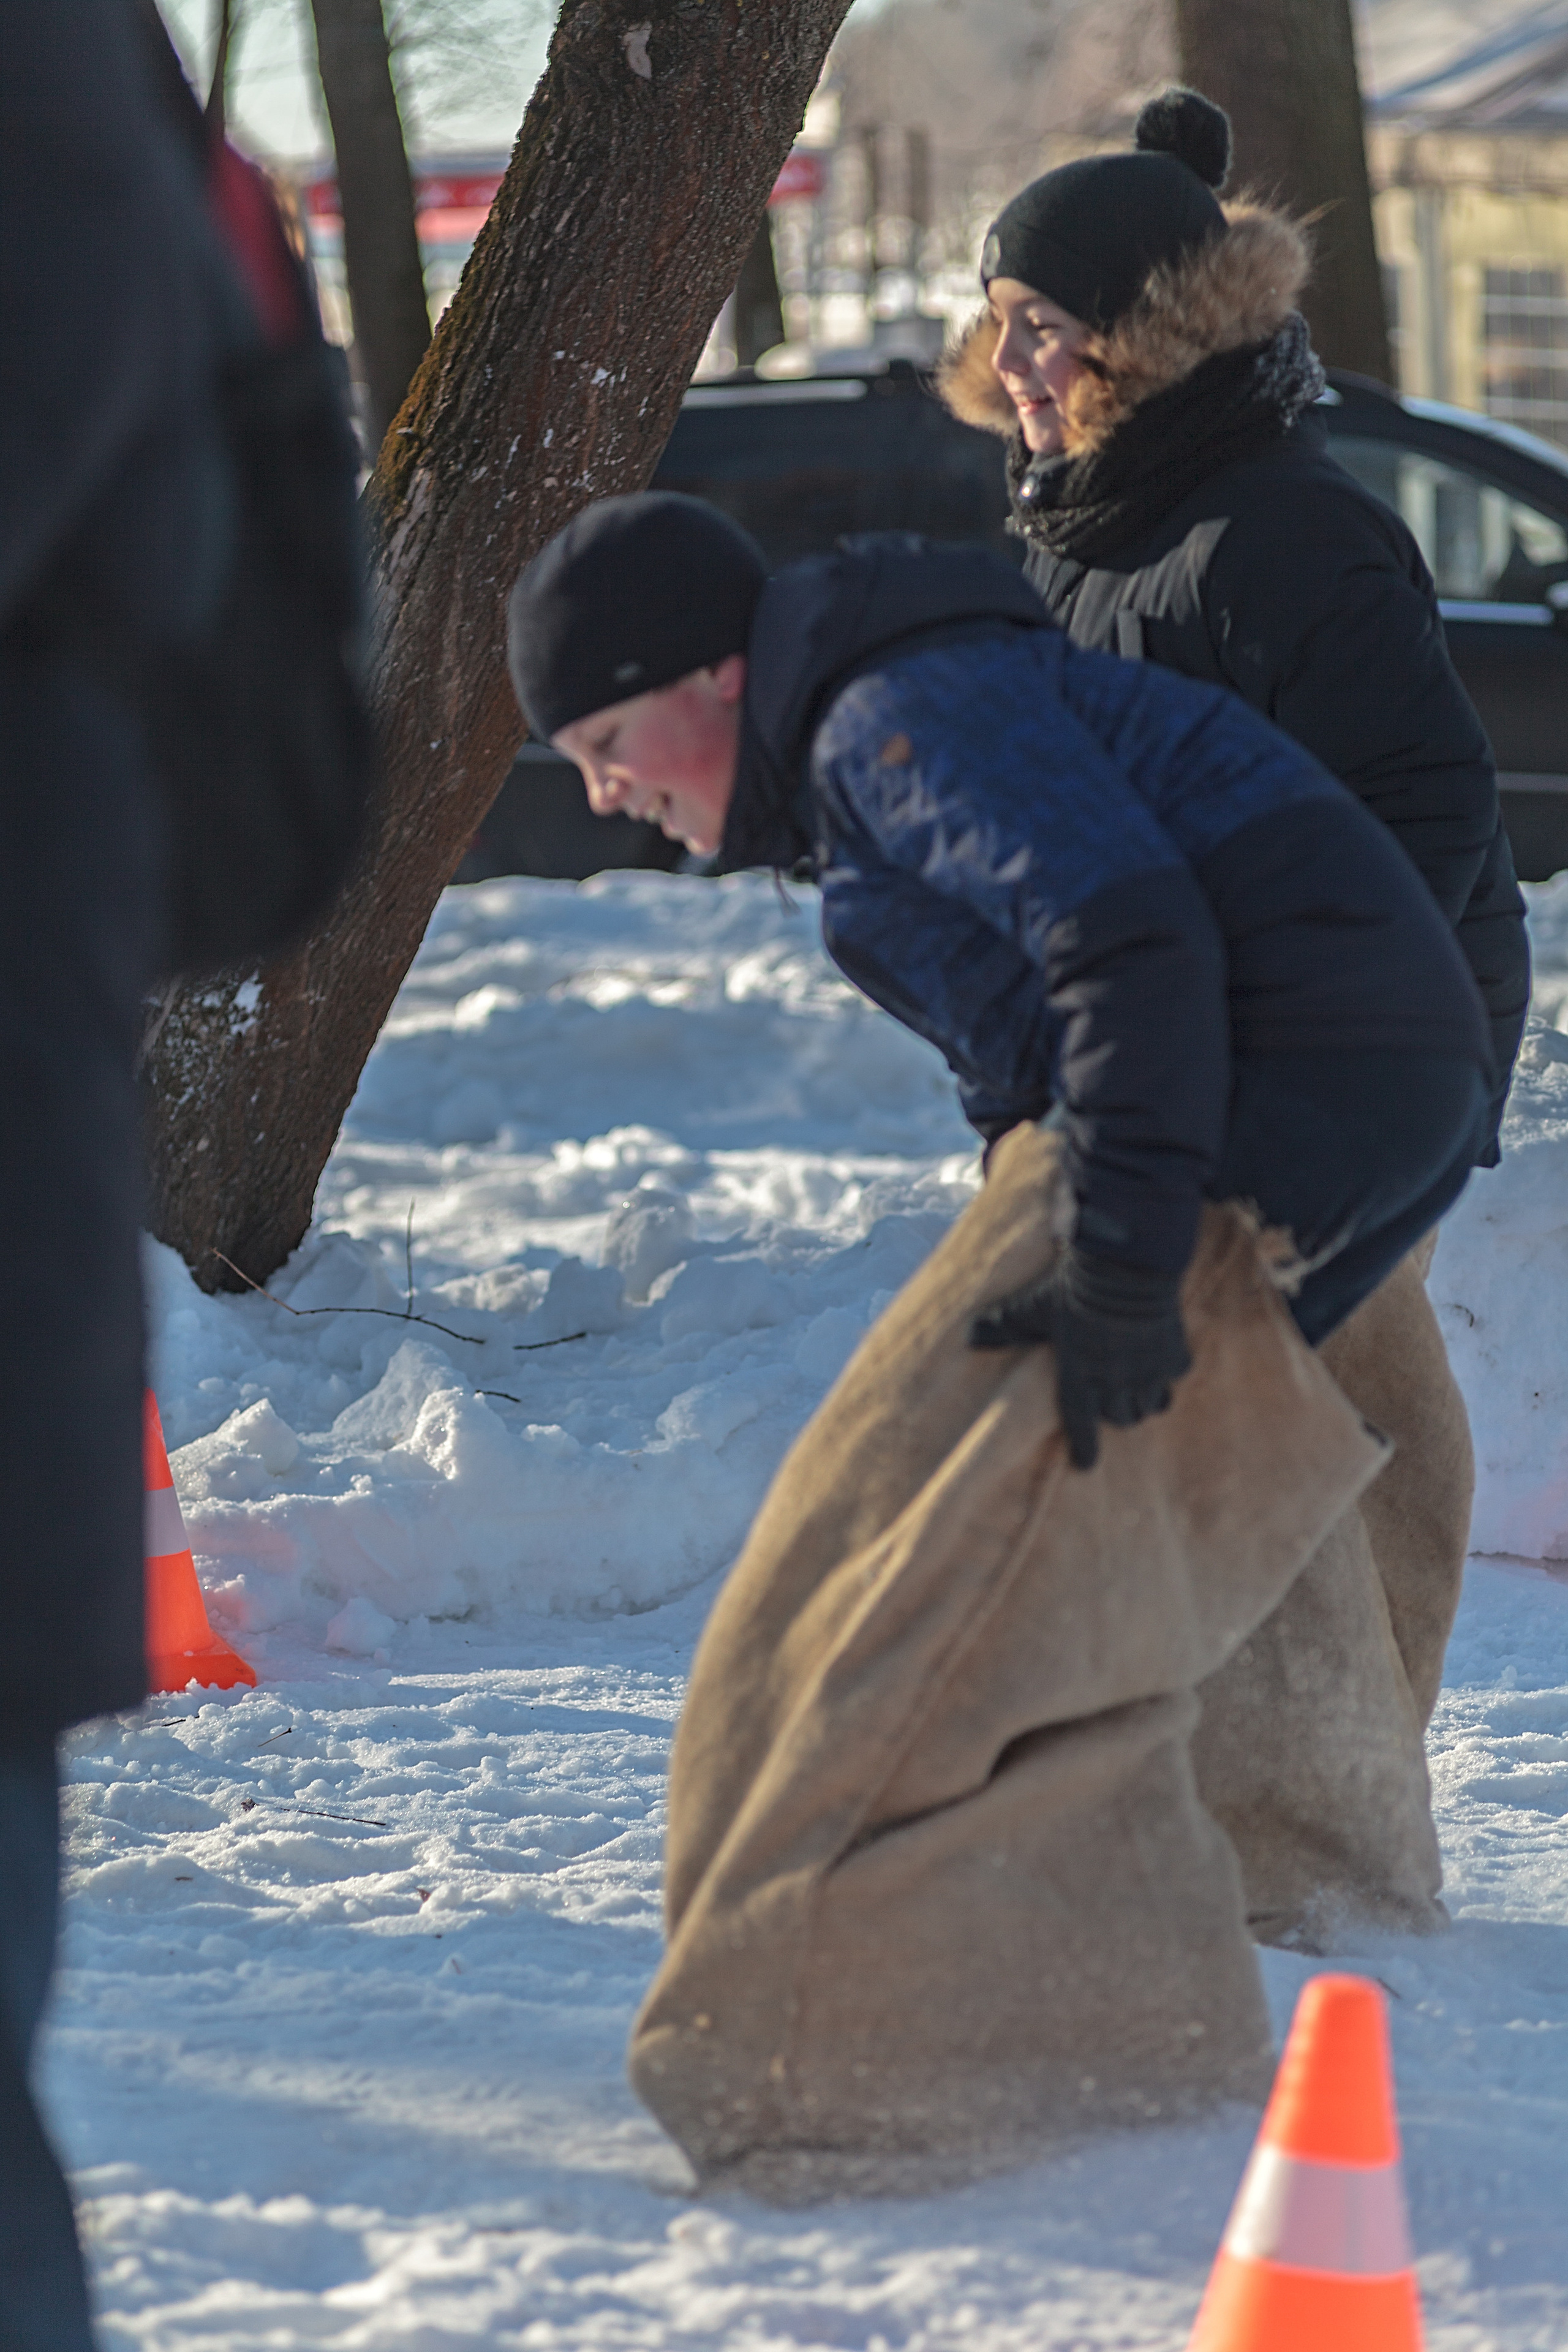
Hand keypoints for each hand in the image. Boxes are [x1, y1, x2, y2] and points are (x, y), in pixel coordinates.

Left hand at [969, 1247, 1190, 1470]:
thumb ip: (1007, 1326)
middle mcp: (1115, 1381)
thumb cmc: (1075, 1288)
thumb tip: (971, 1336)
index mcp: (1079, 1374)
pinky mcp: (1173, 1354)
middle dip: (1116, 1415)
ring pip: (1151, 1405)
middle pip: (1121, 1419)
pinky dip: (1167, 1371)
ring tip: (1136, 1387)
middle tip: (1112, 1402)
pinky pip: (1174, 1376)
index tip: (1085, 1464)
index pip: (1080, 1423)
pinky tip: (1161, 1357)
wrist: (1126, 1264)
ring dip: (1143, 1400)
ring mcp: (1147, 1370)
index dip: (1083, 1447)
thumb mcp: (1035, 1307)